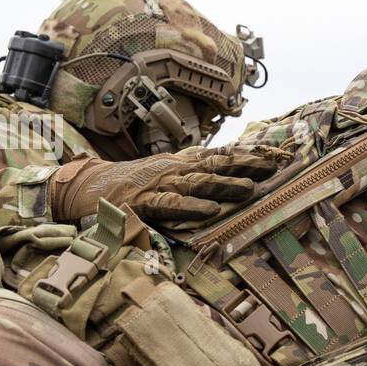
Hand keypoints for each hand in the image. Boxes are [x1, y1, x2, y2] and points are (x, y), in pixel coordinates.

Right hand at [49, 144, 288, 224]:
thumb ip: (196, 174)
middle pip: (217, 164)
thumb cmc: (131, 184)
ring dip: (224, 184)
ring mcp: (158, 184)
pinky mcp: (142, 203)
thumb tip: (231, 173)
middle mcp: (174, 169)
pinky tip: (209, 212)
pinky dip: (190, 208)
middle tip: (277, 165)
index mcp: (183, 163)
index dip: (251, 154)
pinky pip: (169, 206)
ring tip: (250, 188)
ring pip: (197, 183)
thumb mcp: (167, 175)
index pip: (222, 155)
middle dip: (248, 164)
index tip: (280, 154)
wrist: (85, 187)